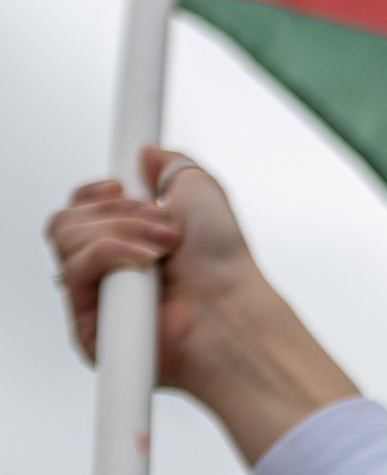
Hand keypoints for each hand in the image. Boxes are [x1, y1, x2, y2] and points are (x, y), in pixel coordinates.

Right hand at [46, 147, 356, 463]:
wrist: (231, 307)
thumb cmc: (224, 263)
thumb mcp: (202, 193)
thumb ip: (172, 166)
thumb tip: (147, 152)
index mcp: (127, 240)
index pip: (78, 209)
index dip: (93, 193)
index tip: (121, 186)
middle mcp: (108, 269)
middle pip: (67, 218)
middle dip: (118, 211)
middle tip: (165, 225)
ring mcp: (96, 295)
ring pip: (66, 236)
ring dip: (120, 231)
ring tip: (162, 249)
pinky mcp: (86, 321)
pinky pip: (73, 267)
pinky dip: (110, 255)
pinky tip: (145, 264)